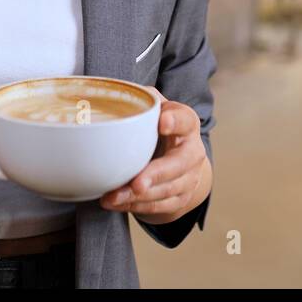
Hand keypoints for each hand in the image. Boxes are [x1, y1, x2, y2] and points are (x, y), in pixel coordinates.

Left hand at [100, 88, 207, 222]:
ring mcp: (189, 178)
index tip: (162, 122)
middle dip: (156, 174)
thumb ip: (140, 100)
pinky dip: (135, 207)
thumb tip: (108, 94)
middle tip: (136, 183)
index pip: (184, 120)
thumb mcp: (155, 108)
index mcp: (186, 124)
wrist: (180, 157)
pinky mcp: (179, 199)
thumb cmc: (159, 128)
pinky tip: (115, 203)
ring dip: (137, 197)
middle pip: (178, 164)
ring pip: (166, 190)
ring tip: (112, 197)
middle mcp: (192, 152)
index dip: (174, 121)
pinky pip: (158, 207)